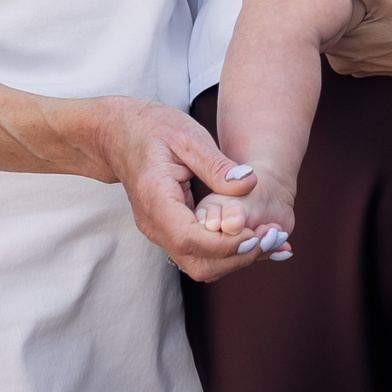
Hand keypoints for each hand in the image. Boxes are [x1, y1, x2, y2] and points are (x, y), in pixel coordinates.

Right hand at [87, 96, 271, 281]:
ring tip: (270, 240)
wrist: (118, 133)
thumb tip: (249, 184)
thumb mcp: (188, 136)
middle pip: (197, 262)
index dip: (226, 244)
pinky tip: (253, 238)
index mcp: (155, 198)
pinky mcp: (167, 230)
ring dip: (236, 258)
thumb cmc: (152, 128)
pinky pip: (198, 253)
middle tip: (274, 239)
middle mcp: (153, 223)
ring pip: (199, 264)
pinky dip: (227, 251)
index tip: (258, 234)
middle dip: (238, 257)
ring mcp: (158, 231)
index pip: (190, 239)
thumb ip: (217, 164)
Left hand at [322, 0, 391, 77]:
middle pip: (325, 23)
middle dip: (329, 1)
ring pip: (338, 31)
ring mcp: (355, 63)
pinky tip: (366, 11)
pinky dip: (355, 26)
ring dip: (343, 13)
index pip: (314, 14)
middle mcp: (342, 59)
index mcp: (339, 45)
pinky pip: (352, 41)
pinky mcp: (368, 63)